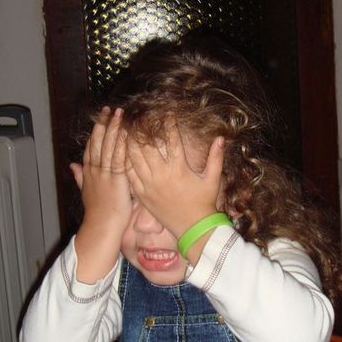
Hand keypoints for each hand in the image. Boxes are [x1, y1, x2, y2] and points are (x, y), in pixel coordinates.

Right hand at [71, 106, 130, 240]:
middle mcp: (95, 169)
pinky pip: (118, 156)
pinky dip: (121, 143)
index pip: (91, 146)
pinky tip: (125, 131)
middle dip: (103, 123)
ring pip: (107, 145)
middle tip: (108, 108)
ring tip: (118, 113)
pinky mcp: (116, 178)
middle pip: (98, 141)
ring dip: (113, 128)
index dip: (95, 131)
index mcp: (88, 171)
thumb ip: (79, 176)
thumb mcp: (86, 191)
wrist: (101, 226)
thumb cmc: (98, 213)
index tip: (99, 118)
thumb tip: (71, 165)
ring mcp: (105, 173)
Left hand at [126, 119, 224, 238]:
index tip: (167, 113)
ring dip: (129, 142)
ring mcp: (149, 185)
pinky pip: (129, 175)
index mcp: (179, 169)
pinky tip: (121, 151)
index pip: (172, 140)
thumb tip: (221, 138)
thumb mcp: (213, 179)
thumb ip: (216, 157)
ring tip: (127, 128)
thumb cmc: (204, 203)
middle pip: (147, 146)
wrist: (193, 229)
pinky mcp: (141, 195)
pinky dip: (125, 161)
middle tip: (140, 117)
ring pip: (134, 158)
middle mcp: (162, 175)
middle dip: (143, 129)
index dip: (168, 124)